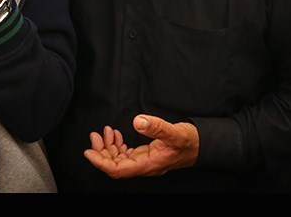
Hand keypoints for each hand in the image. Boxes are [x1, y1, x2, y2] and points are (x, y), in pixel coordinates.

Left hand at [83, 115, 198, 178]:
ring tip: (105, 132)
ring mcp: (144, 161)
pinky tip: (116, 135)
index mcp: (148, 164)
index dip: (101, 162)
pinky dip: (118, 145)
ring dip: (109, 147)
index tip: (89, 152)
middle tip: (95, 135)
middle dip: (102, 152)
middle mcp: (144, 166)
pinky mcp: (146, 155)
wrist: (201, 146)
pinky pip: (127, 154)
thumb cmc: (190, 142)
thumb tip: (138, 121)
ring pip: (120, 160)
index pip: (118, 169)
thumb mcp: (175, 132)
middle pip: (116, 165)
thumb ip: (157, 127)